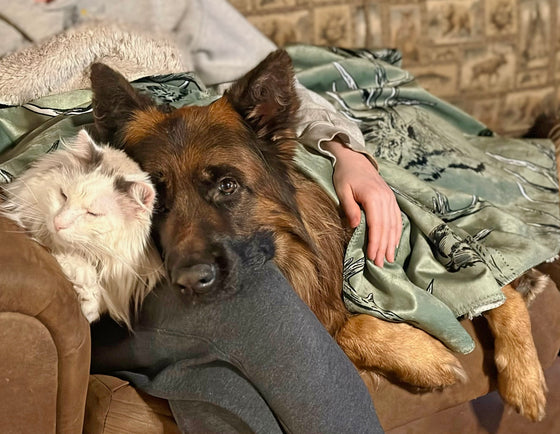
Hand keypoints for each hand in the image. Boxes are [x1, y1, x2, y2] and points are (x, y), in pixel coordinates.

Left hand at [324, 140, 401, 266]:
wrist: (355, 159)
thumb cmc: (345, 175)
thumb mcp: (342, 190)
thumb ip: (349, 208)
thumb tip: (355, 226)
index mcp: (373, 197)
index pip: (376, 225)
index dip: (375, 243)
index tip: (373, 257)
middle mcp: (385, 198)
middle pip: (387, 227)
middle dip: (384, 247)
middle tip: (381, 264)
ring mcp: (390, 198)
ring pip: (394, 224)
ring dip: (392, 242)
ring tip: (389, 258)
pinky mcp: (391, 198)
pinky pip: (397, 218)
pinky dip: (396, 232)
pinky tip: (394, 243)